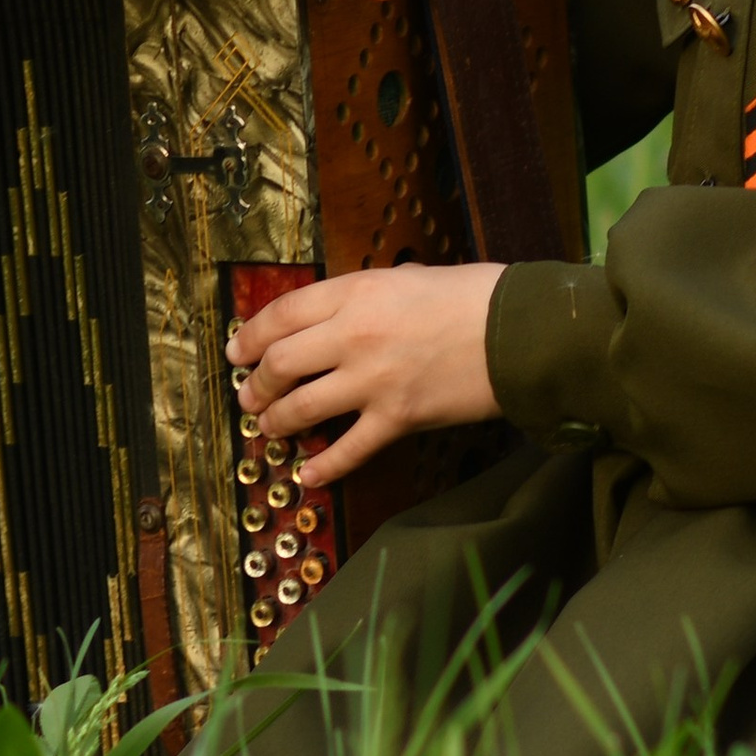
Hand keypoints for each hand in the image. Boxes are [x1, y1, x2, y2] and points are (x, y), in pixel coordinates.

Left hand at [229, 263, 503, 486]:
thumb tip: (336, 318)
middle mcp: (354, 335)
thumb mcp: (408, 278)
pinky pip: (347, 450)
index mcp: (356, 292)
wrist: (519, 332)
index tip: (235, 350)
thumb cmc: (473, 296)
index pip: (282, 314)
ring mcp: (373, 381)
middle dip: (255, 383)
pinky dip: (323, 467)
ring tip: (269, 427)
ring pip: (301, 407)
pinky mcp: (397, 419)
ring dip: (276, 421)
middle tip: (248, 394)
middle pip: (280, 363)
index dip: (250, 335)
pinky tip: (308, 476)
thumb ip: (366, 297)